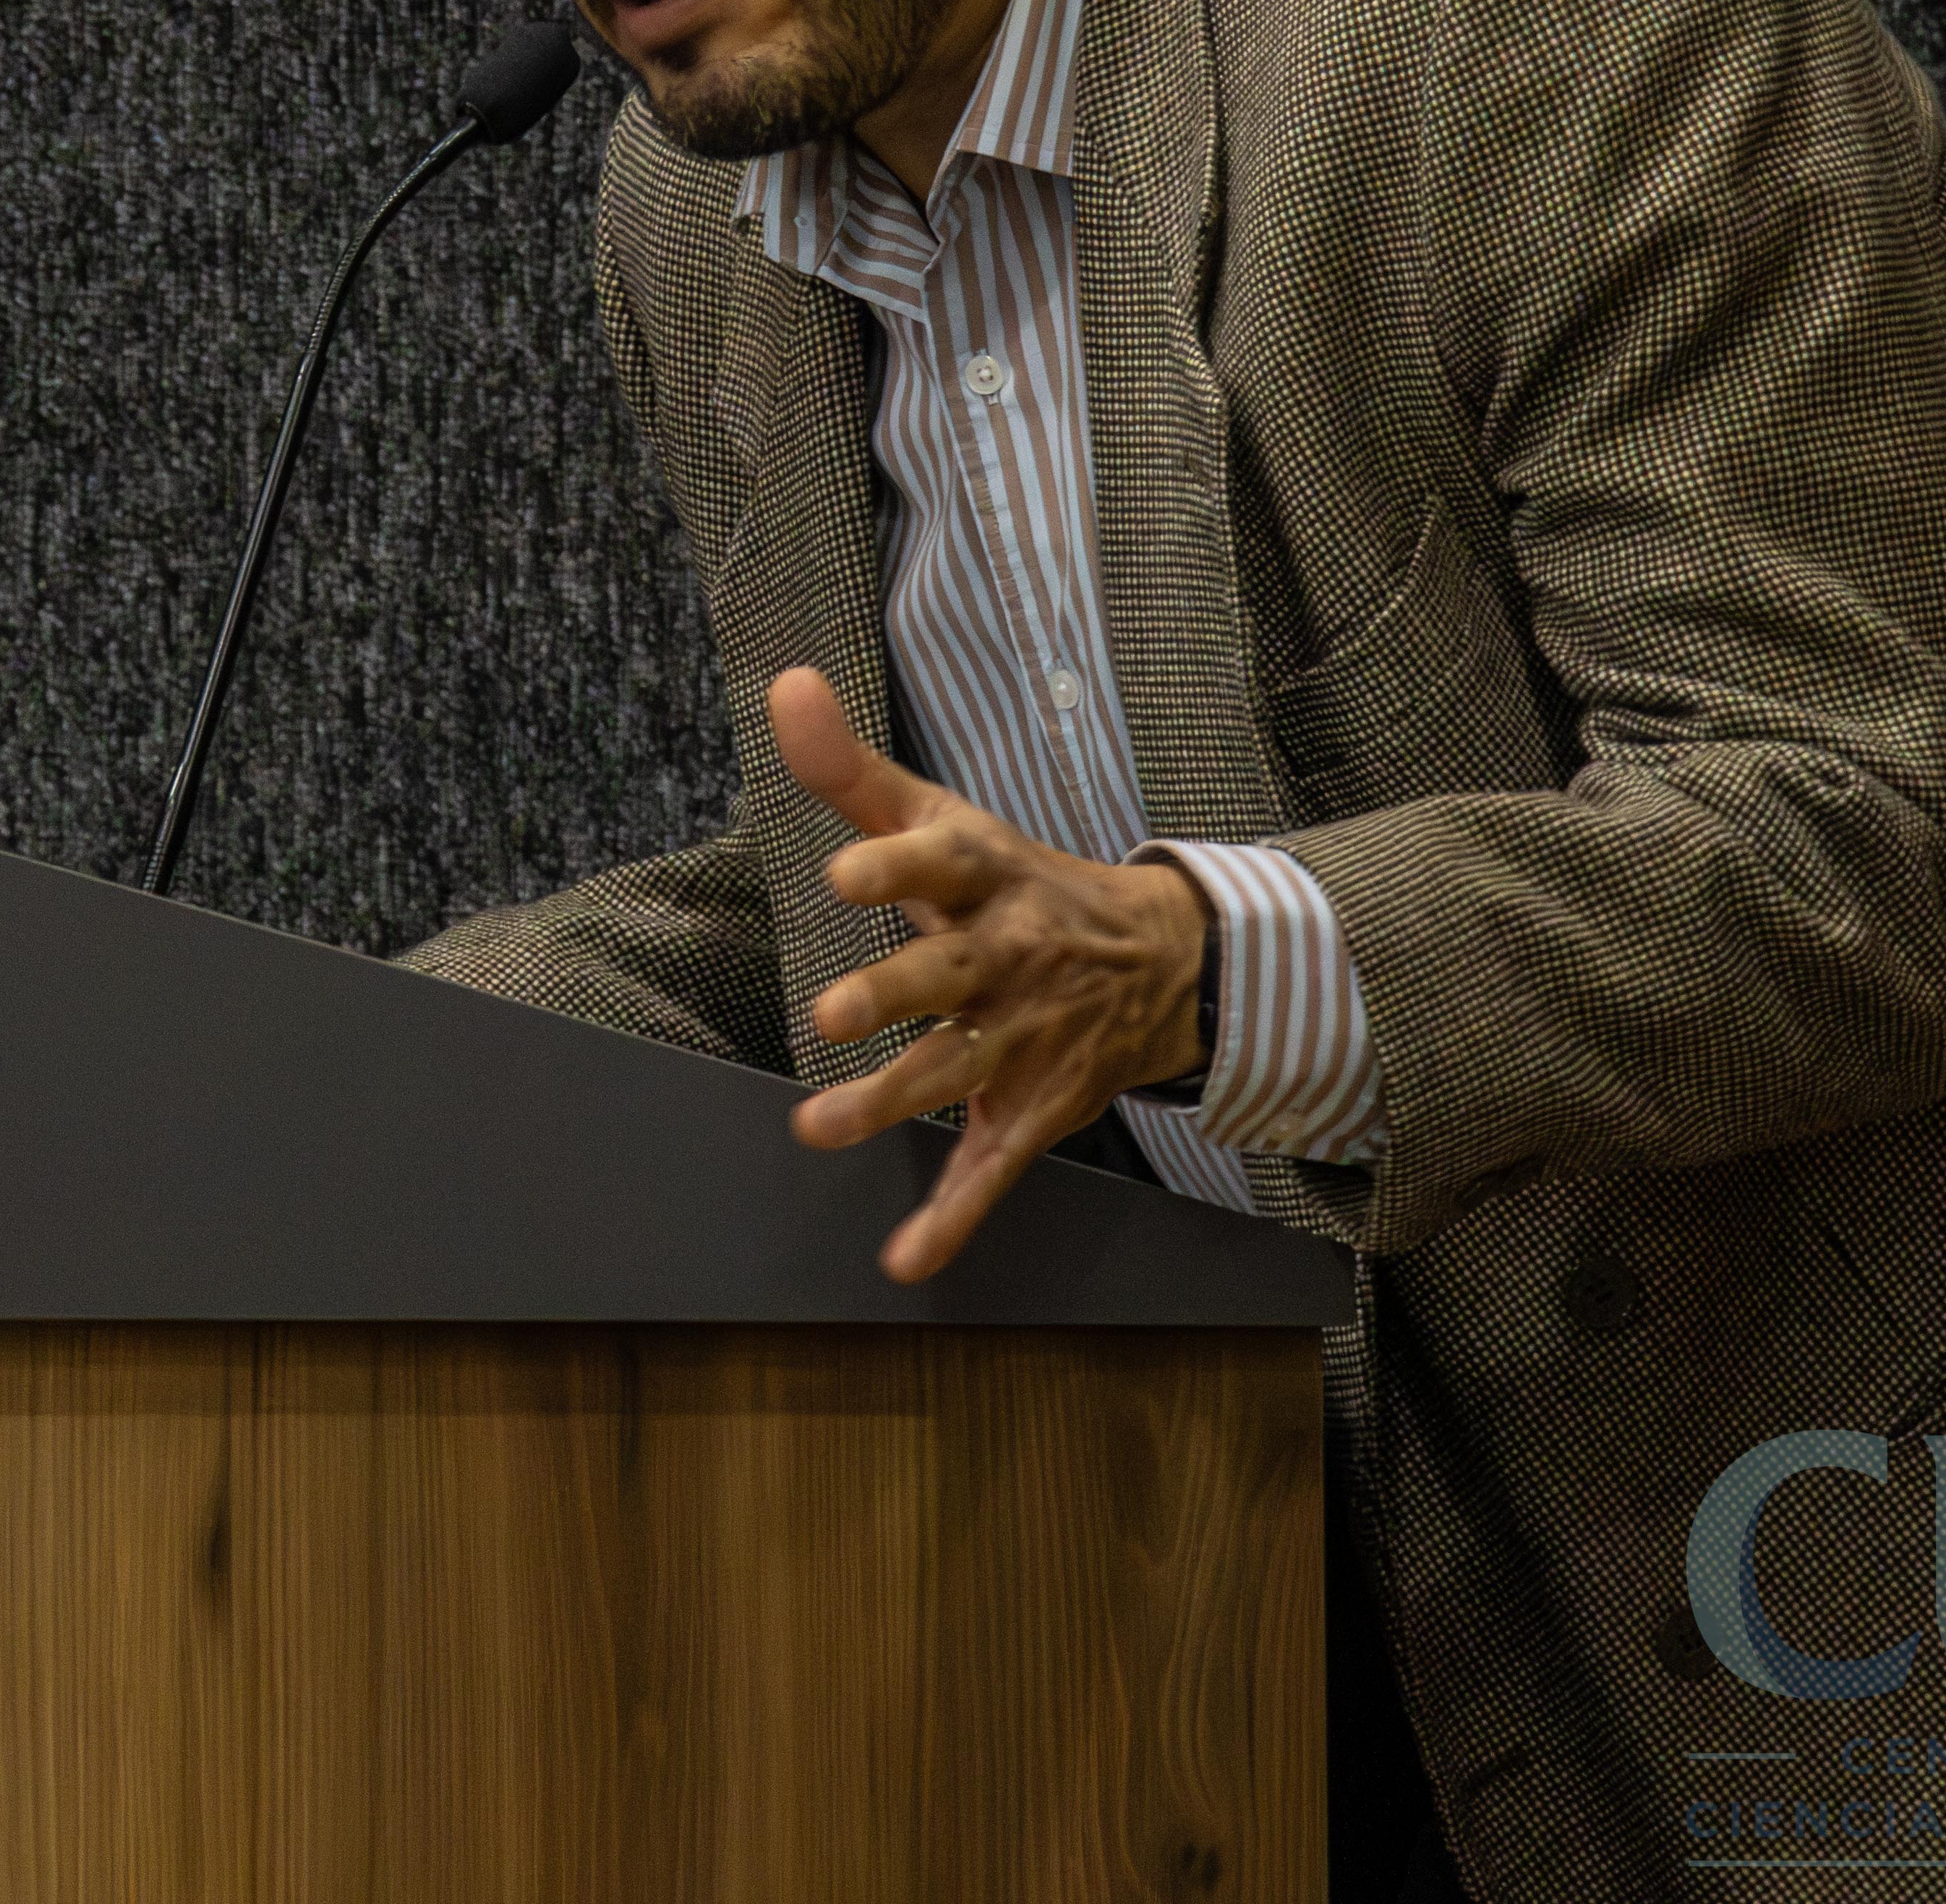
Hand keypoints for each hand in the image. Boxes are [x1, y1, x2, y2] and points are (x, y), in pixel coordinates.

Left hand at [771, 665, 1210, 1281]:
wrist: (1161, 959)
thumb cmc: (1014, 884)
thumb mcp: (943, 818)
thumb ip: (852, 769)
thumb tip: (784, 685)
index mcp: (984, 878)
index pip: (940, 860)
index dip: (894, 865)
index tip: (846, 872)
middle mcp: (1007, 957)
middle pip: (946, 976)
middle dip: (892, 996)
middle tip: (827, 1015)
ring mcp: (1023, 1038)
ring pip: (955, 1074)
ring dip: (888, 1104)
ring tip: (816, 1129)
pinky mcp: (1033, 1107)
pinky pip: (993, 1168)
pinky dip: (953, 1219)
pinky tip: (905, 1259)